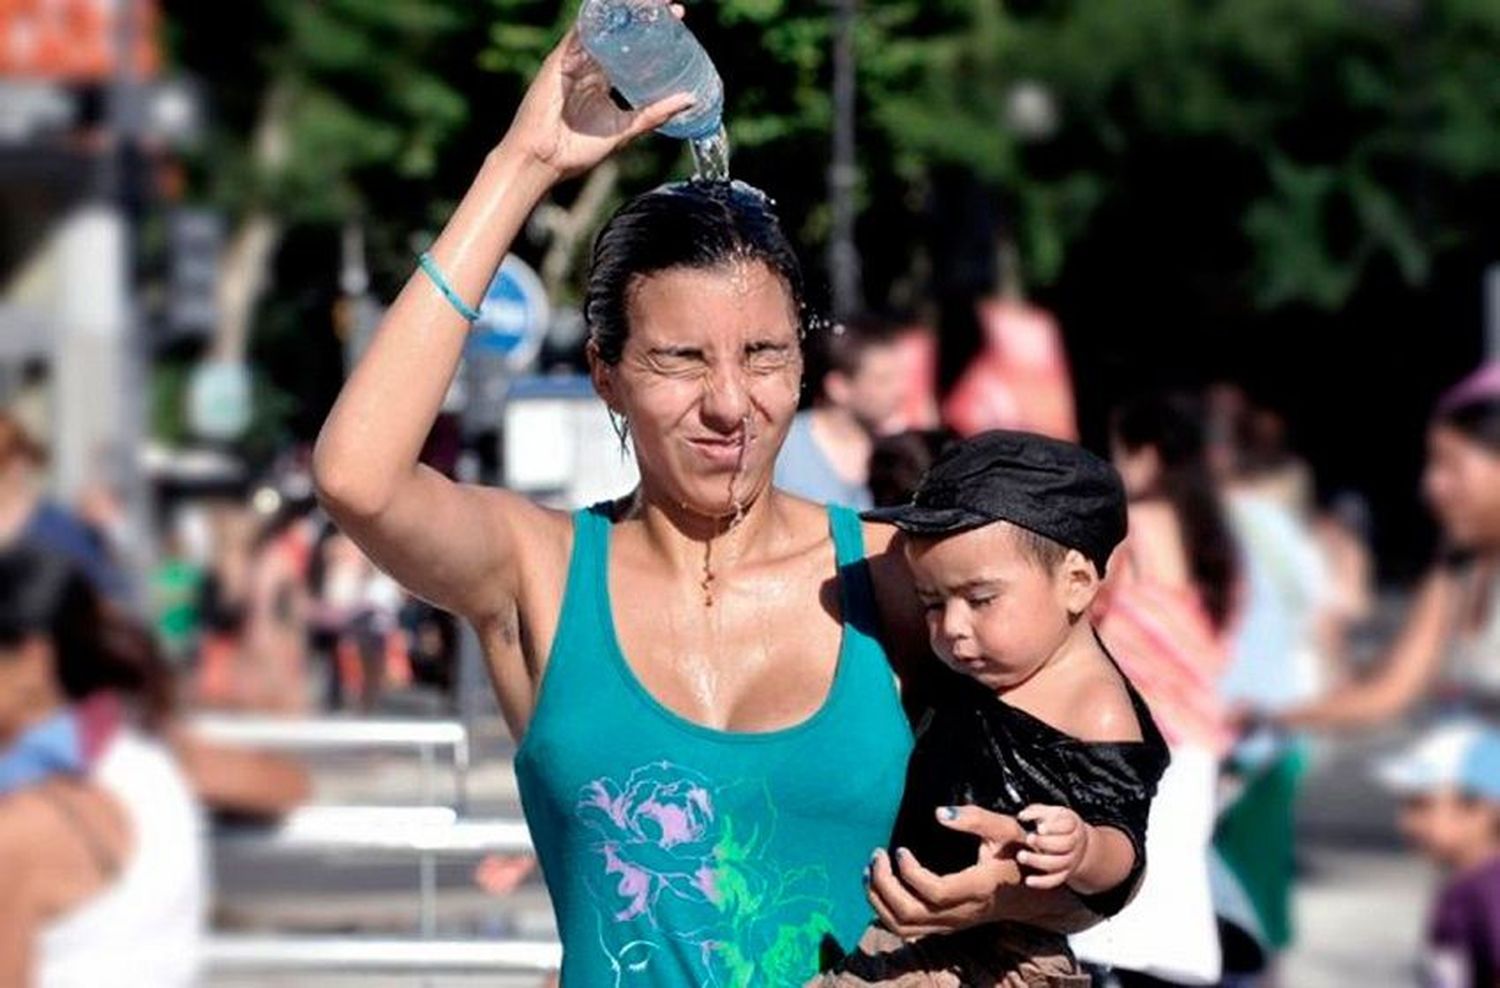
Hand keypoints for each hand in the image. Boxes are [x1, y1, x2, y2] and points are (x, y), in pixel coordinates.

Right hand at [499, 5, 696, 180]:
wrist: (544, 161)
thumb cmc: (577, 150)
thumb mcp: (625, 130)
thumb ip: (655, 114)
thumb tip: (690, 100)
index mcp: (601, 80)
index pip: (629, 48)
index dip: (651, 34)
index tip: (677, 22)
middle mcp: (587, 66)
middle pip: (618, 33)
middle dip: (643, 17)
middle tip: (672, 9)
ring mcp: (573, 61)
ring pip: (601, 27)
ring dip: (624, 11)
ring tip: (652, 3)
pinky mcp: (559, 61)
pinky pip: (579, 33)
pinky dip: (596, 18)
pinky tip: (615, 6)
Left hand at [864, 805, 1027, 938]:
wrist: (1032, 895)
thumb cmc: (1018, 856)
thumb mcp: (1005, 830)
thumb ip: (975, 818)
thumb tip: (939, 813)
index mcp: (977, 888)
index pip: (936, 892)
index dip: (911, 873)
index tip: (900, 849)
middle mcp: (961, 912)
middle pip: (911, 913)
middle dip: (884, 885)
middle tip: (877, 855)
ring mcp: (951, 923)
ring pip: (904, 927)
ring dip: (878, 900)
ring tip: (870, 870)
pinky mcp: (944, 926)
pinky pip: (907, 929)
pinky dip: (885, 911)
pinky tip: (879, 886)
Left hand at [1015, 805, 1088, 890]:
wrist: (1076, 842)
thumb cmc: (1058, 824)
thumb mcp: (1050, 812)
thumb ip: (1036, 811)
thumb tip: (1022, 816)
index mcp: (1072, 824)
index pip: (1067, 826)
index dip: (1054, 828)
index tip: (1040, 828)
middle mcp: (1074, 843)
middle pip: (1063, 845)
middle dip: (1045, 843)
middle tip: (1029, 838)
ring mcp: (1070, 860)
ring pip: (1058, 864)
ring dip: (1039, 861)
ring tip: (1021, 856)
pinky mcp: (1064, 873)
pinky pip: (1055, 880)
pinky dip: (1042, 882)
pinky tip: (1028, 880)